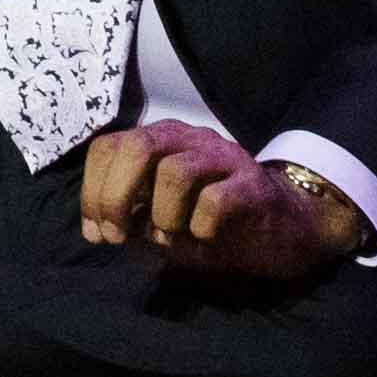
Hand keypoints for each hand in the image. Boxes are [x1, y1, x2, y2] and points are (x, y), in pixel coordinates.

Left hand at [76, 122, 370, 287]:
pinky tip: (204, 236)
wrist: (284, 230)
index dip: (92, 189)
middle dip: (116, 196)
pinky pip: (216, 200)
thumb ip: (131, 217)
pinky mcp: (253, 185)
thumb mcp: (162, 221)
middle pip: (138, 146)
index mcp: (161, 142)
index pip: (109, 145)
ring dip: (161, 214)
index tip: (96, 232)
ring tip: (168, 237)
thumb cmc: (214, 224)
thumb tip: (98, 229)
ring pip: (175, 171)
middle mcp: (190, 139)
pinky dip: (199, 226)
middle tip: (118, 236)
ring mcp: (224, 158)